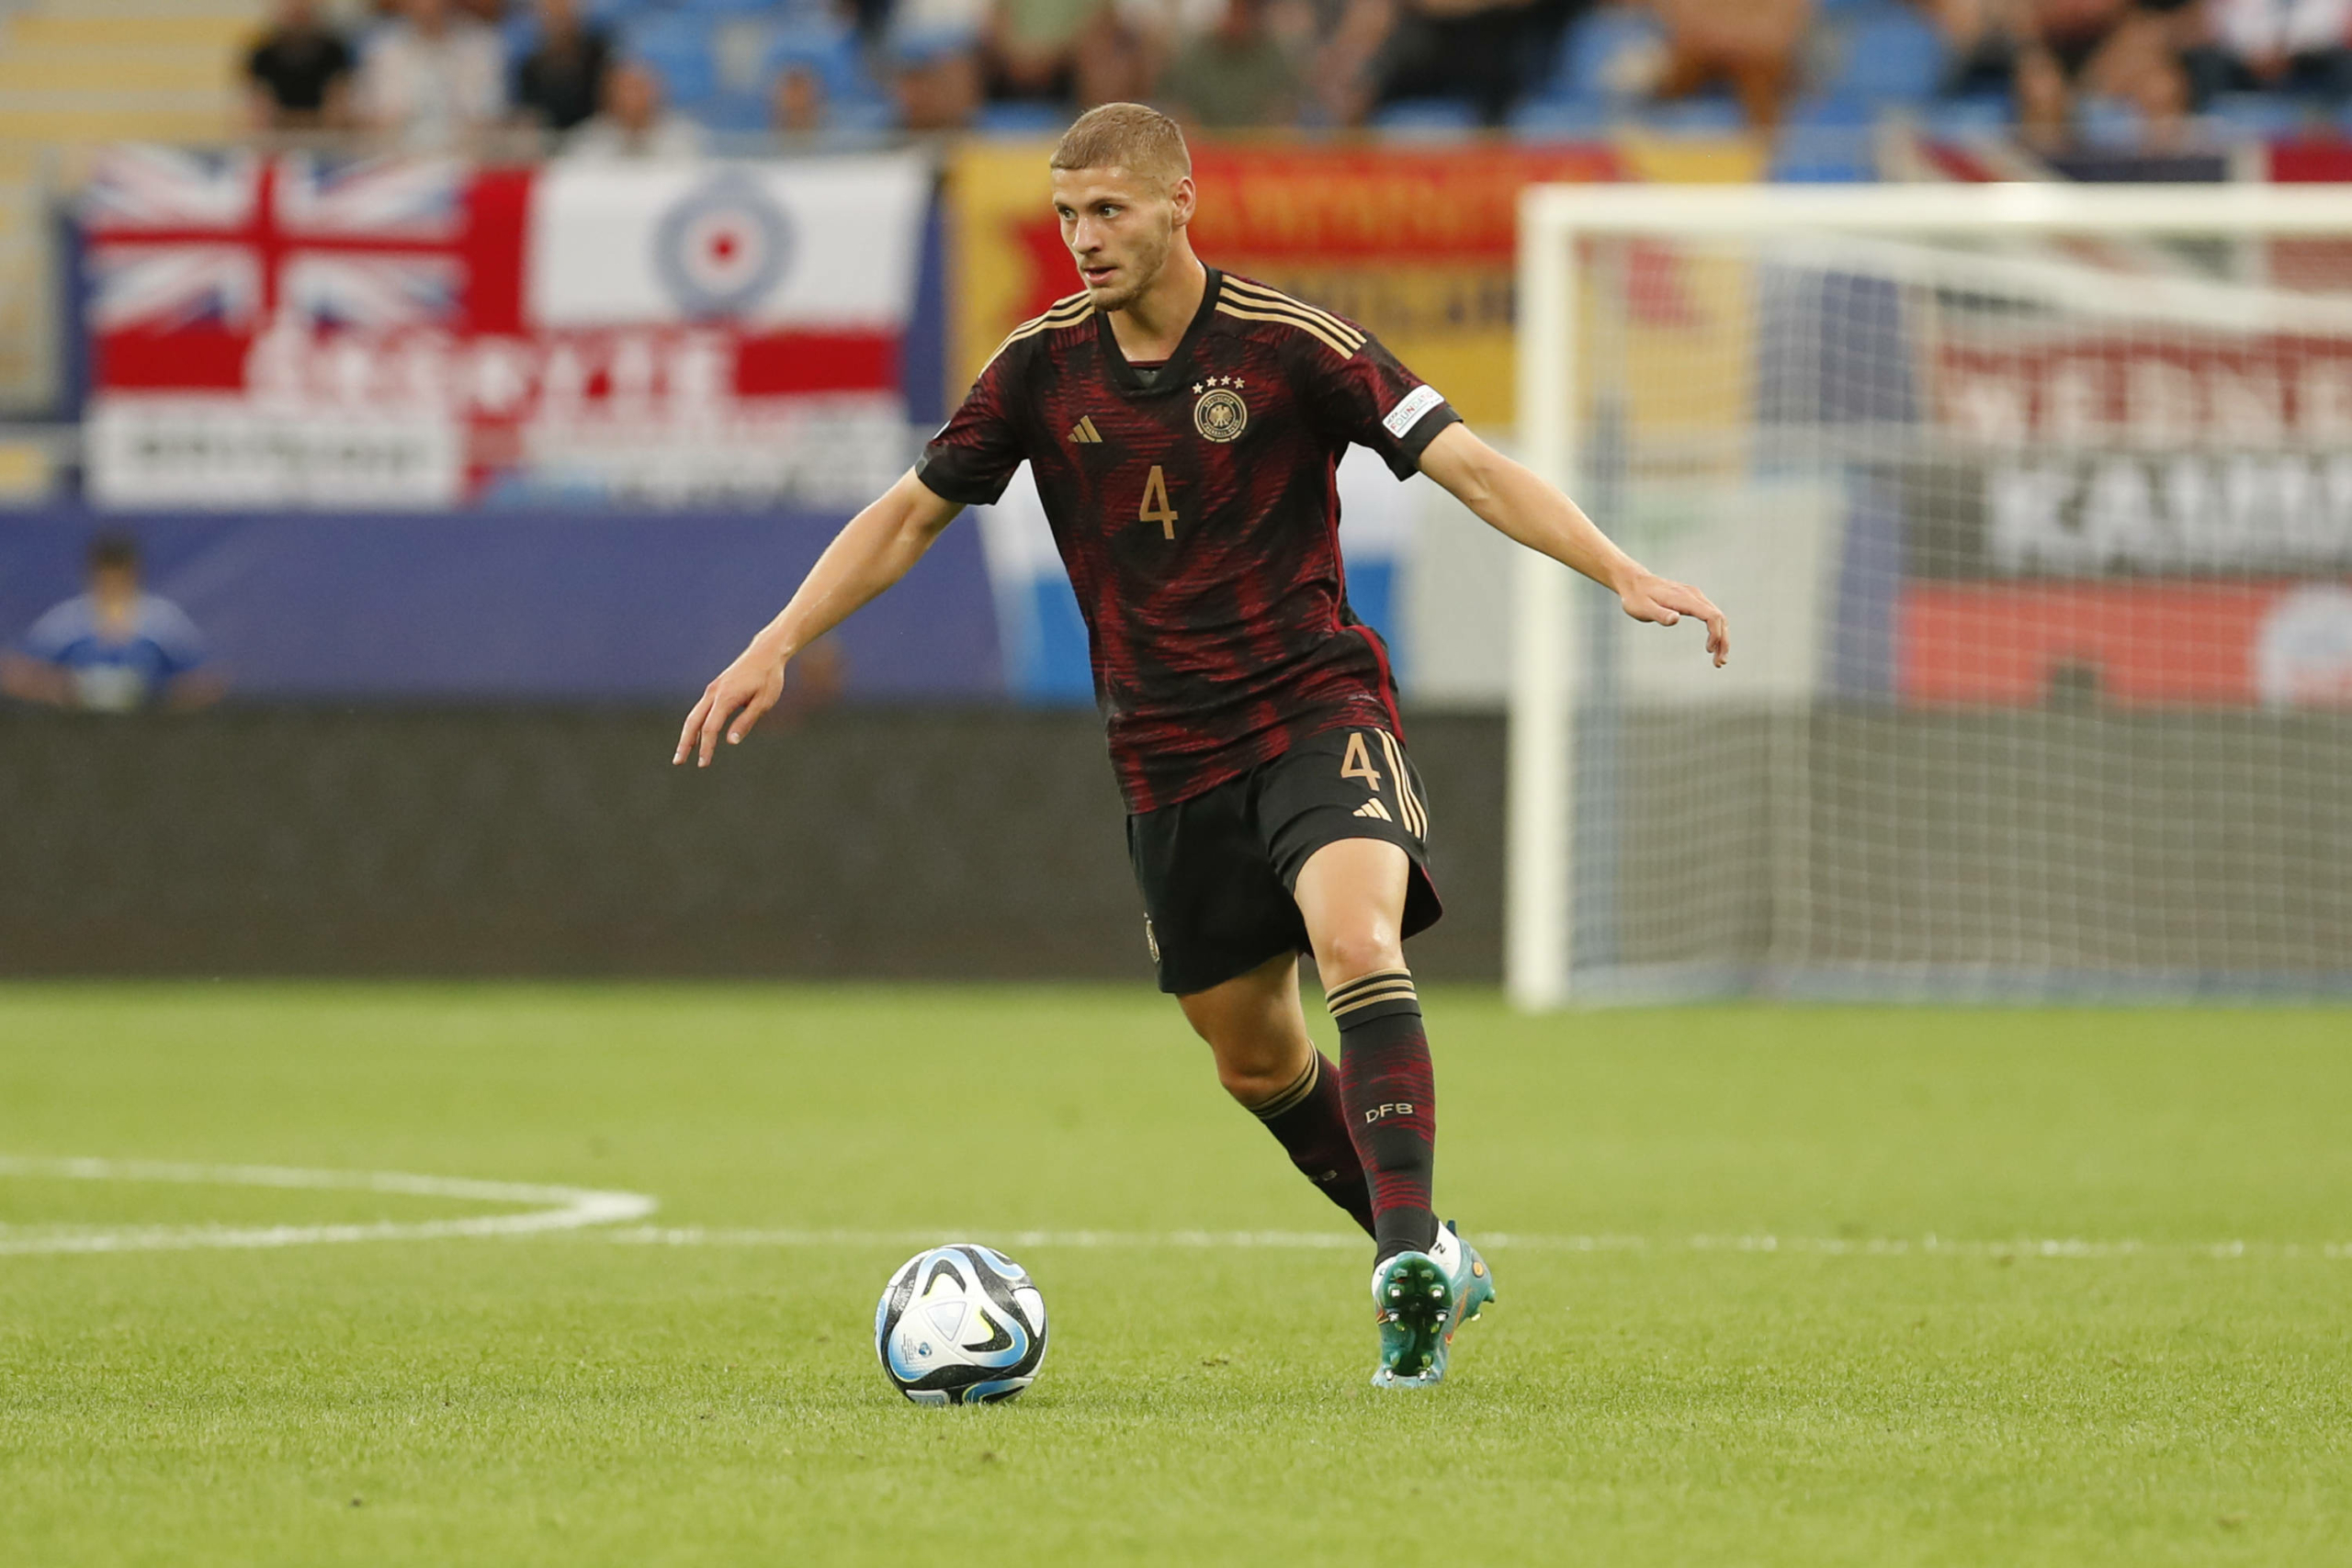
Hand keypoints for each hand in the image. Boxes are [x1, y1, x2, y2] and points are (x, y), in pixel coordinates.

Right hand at [674, 647, 788, 767]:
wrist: (765, 653)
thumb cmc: (768, 678)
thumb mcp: (763, 702)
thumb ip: (746, 722)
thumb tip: (730, 742)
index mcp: (726, 698)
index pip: (710, 728)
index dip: (706, 748)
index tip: (703, 764)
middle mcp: (714, 693)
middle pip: (693, 722)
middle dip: (684, 743)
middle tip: (678, 762)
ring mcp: (713, 690)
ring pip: (694, 715)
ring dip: (687, 735)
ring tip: (682, 754)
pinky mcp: (716, 688)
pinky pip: (701, 710)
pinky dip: (695, 725)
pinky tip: (696, 737)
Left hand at [1619, 571, 1729, 667]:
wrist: (1635, 583)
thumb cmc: (1637, 598)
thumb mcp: (1643, 609)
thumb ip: (1660, 614)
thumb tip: (1675, 619)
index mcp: (1685, 598)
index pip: (1711, 615)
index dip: (1715, 634)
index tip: (1709, 650)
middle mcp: (1695, 595)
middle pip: (1720, 618)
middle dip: (1723, 641)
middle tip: (1720, 663)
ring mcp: (1695, 596)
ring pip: (1718, 617)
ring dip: (1722, 638)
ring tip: (1718, 659)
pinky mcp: (1693, 600)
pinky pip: (1712, 615)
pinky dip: (1716, 631)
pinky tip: (1713, 645)